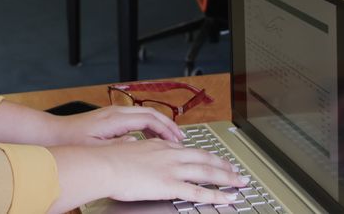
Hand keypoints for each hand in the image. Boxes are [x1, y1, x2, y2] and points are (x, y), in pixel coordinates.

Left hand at [48, 105, 185, 145]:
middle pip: (150, 113)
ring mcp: (113, 114)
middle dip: (167, 124)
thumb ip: (118, 147)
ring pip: (143, 115)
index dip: (165, 128)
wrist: (54, 133)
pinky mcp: (109, 118)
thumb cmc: (71, 140)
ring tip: (170, 138)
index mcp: (115, 118)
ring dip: (159, 124)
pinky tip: (151, 139)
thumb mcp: (96, 148)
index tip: (176, 140)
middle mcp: (115, 112)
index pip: (148, 119)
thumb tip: (137, 143)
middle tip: (180, 138)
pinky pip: (135, 119)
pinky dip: (148, 126)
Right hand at [101, 138, 247, 203]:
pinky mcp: (171, 185)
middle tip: (236, 170)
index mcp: (160, 146)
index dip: (205, 155)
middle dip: (223, 165)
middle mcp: (170, 154)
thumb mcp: (127, 151)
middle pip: (204, 158)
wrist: (103, 165)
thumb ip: (138, 152)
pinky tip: (228, 198)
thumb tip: (136, 152)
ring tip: (240, 182)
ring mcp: (172, 169)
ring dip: (227, 178)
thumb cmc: (109, 160)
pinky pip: (200, 191)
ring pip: (207, 172)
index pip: (189, 150)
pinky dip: (217, 195)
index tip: (214, 159)